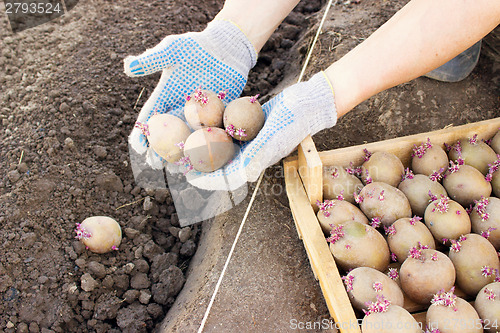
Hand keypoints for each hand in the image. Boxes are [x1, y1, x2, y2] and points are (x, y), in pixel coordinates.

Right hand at [124, 20, 256, 167]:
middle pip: (167, 135)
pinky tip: (206, 161)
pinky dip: (208, 148)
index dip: (142, 133)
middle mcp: (181, 110)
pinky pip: (212, 135)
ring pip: (188, 140)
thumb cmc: (197, 46)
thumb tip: (126, 66)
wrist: (226, 47)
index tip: (137, 147)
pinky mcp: (219, 116)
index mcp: (166, 97)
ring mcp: (200, 116)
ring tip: (177, 169)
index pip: (150, 118)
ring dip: (182, 154)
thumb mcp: (172, 50)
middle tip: (155, 165)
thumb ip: (152, 60)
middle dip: (159, 151)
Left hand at [186, 72, 337, 190]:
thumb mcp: (275, 137)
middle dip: (201, 164)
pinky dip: (213, 128)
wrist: (308, 101)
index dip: (208, 179)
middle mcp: (251, 153)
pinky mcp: (249, 126)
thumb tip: (242, 175)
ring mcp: (249, 140)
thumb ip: (258, 155)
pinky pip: (227, 130)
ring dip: (204, 147)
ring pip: (221, 147)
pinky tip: (198, 121)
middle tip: (181, 162)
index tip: (190, 178)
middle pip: (221, 164)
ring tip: (184, 143)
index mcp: (256, 161)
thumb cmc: (294, 120)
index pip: (228, 177)